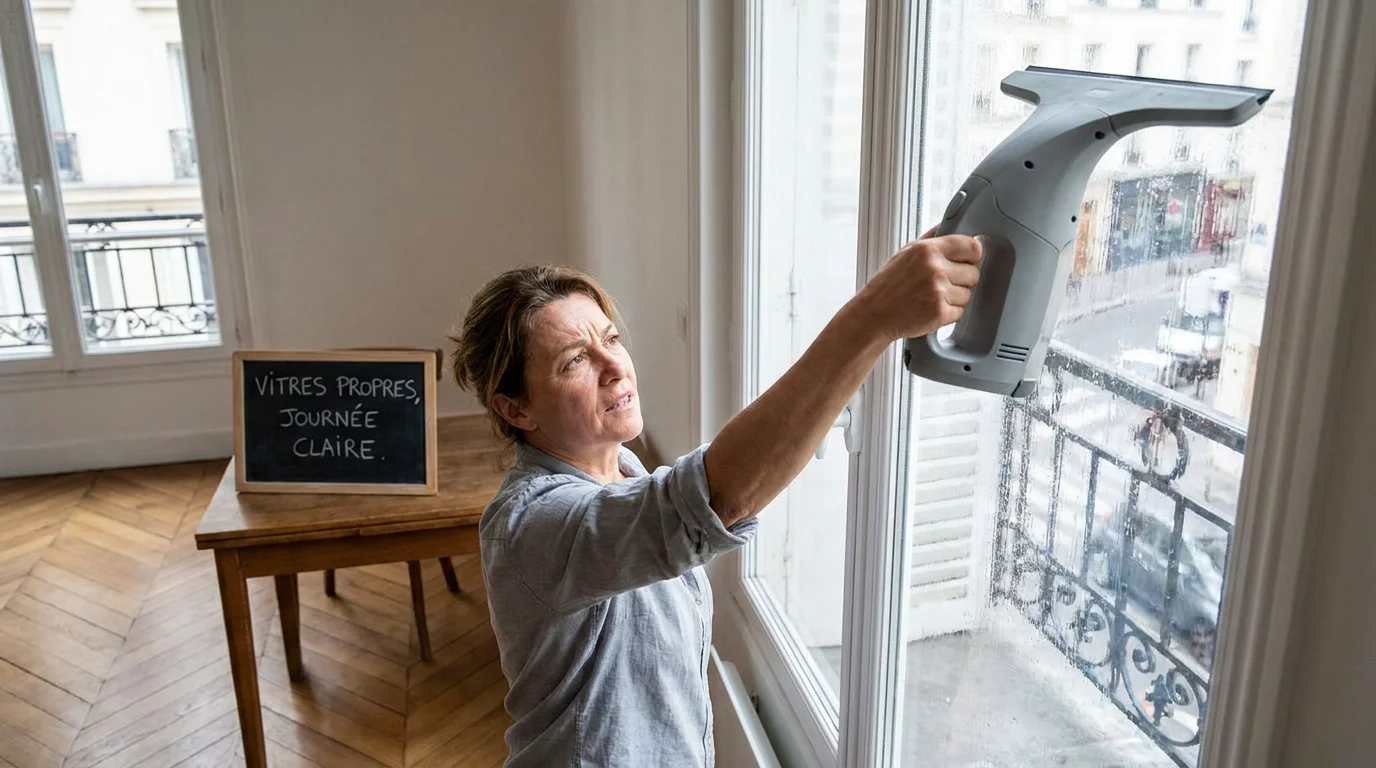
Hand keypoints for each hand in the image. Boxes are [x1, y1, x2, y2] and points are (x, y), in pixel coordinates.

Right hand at [853, 233, 982, 341]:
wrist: (873, 315)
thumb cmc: (887, 285)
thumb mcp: (905, 252)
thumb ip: (931, 239)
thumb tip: (949, 226)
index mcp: (927, 249)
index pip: (972, 246)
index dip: (971, 256)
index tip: (966, 260)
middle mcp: (935, 268)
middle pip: (973, 273)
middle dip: (961, 280)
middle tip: (940, 283)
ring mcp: (939, 291)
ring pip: (967, 294)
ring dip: (954, 298)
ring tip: (931, 297)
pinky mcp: (940, 312)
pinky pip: (959, 312)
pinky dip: (948, 314)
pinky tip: (930, 308)